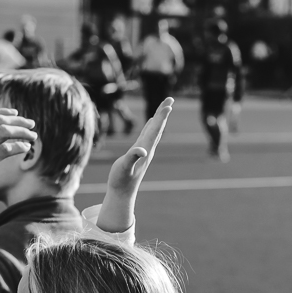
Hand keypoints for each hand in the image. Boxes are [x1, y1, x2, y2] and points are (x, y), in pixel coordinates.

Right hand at [98, 97, 173, 232]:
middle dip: (163, 113)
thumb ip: (132, 158)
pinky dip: (151, 126)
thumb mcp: (124, 168)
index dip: (161, 117)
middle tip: (170, 99)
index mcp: (145, 150)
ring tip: (165, 106)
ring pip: (154, 130)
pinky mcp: (139, 153)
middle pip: (158, 128)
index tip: (168, 105)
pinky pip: (148, 135)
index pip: (155, 130)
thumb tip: (142, 150)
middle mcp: (148, 149)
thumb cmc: (121, 181)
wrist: (122, 193)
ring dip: (160, 118)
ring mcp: (145, 151)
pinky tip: (152, 122)